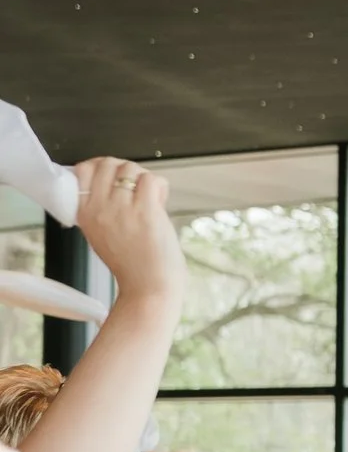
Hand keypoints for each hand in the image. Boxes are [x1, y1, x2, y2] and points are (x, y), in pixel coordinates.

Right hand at [72, 159, 183, 311]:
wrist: (148, 288)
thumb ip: (100, 207)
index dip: (101, 167)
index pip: (83, 170)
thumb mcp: (100, 233)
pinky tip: (160, 204)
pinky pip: (152, 179)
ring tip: (148, 200)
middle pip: (108, 163)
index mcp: (84, 213)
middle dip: (125, 170)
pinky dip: (160, 188)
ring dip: (144, 179)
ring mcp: (121, 208)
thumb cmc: (131, 264)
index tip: (114, 177)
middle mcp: (99, 208)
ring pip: (130, 167)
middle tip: (135, 189)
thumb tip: (112, 179)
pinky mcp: (145, 211)